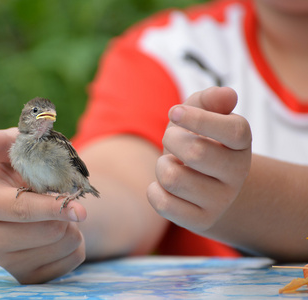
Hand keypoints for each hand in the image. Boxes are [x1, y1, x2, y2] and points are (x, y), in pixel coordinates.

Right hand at [0, 128, 87, 283]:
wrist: (40, 197)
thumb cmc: (28, 168)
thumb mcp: (18, 149)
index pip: (22, 210)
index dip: (52, 208)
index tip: (79, 209)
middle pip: (48, 232)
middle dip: (66, 213)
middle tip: (60, 198)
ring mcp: (6, 260)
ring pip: (63, 245)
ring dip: (73, 226)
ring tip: (55, 215)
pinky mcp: (26, 276)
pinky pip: (70, 262)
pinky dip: (75, 244)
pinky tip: (58, 234)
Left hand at [147, 87, 251, 231]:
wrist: (204, 184)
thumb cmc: (197, 140)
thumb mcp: (202, 114)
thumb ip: (210, 99)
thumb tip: (227, 95)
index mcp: (241, 143)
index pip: (234, 130)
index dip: (199, 118)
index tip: (174, 112)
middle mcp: (237, 174)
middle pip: (196, 153)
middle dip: (171, 139)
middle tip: (172, 139)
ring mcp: (221, 201)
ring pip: (173, 178)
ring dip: (162, 166)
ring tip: (171, 165)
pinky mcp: (201, 221)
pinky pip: (164, 204)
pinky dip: (155, 191)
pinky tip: (164, 187)